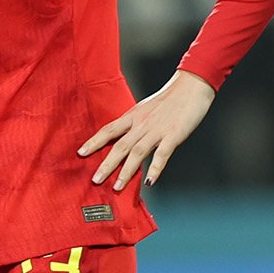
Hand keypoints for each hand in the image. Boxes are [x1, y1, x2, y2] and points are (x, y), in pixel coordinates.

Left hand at [78, 70, 215, 191]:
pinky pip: (162, 154)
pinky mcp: (174, 135)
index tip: (81, 153)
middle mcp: (142, 124)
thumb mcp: (147, 107)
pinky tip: (150, 181)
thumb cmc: (171, 97)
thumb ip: (137, 122)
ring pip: (137, 153)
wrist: (192, 86)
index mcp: (134, 115)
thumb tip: (127, 135)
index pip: (109, 130)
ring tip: (117, 186)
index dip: (94, 141)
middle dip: (106, 164)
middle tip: (95, 179)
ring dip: (126, 171)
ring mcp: (157, 130)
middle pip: (120, 146)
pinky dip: (155, 168)